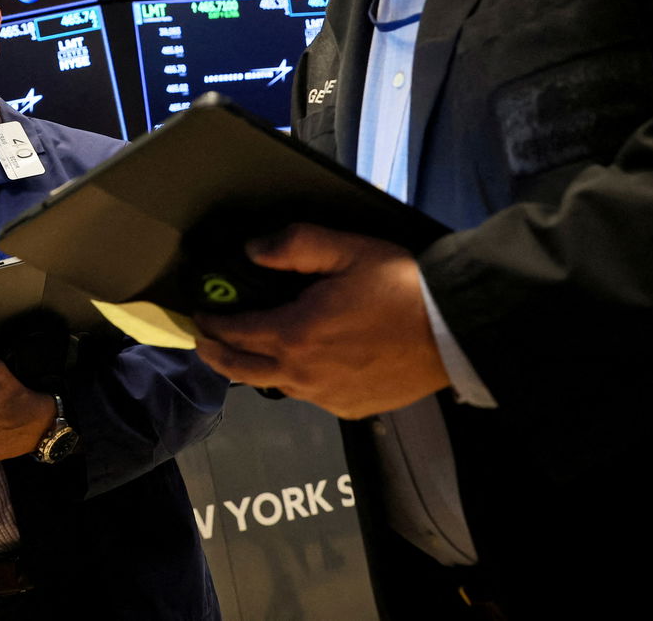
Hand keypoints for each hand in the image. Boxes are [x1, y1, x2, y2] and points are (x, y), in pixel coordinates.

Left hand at [193, 223, 449, 418]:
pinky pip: (308, 396)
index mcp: (294, 334)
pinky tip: (301, 366)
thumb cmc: (400, 286)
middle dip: (216, 353)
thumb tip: (251, 251)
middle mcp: (302, 374)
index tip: (198, 313)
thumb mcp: (346, 249)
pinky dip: (294, 381)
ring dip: (255, 368)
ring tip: (248, 352)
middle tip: (204, 341)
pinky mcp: (350, 408)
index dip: (211, 323)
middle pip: (242, 369)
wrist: (453, 332)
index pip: (234, 333)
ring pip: (275, 385)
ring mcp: (326, 396)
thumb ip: (294, 245)